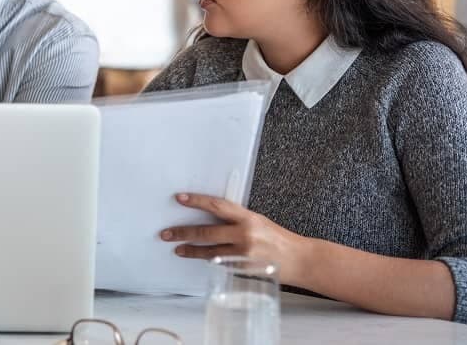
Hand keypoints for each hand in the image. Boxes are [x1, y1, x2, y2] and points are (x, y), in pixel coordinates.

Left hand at [160, 193, 310, 284]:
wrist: (300, 259)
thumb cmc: (278, 238)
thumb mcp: (258, 221)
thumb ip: (236, 220)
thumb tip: (212, 216)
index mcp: (248, 217)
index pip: (217, 205)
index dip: (197, 201)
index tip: (180, 198)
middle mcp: (244, 234)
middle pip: (206, 232)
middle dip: (183, 232)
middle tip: (166, 233)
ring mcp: (243, 253)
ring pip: (209, 251)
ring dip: (190, 250)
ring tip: (177, 249)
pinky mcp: (242, 268)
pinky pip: (219, 263)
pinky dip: (208, 260)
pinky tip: (198, 258)